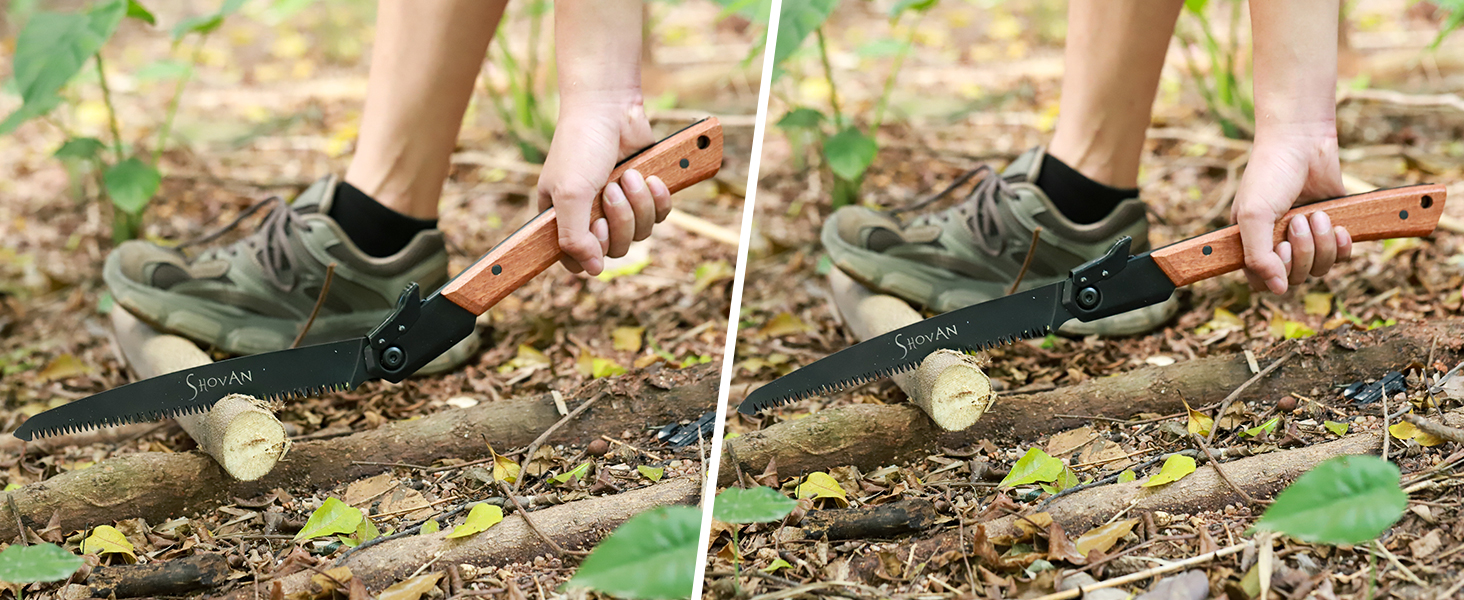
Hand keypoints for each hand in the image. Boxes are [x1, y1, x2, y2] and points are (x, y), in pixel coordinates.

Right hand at [536, 100, 672, 274]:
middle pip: (614, 250)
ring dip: (637, 204)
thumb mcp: (569, 194)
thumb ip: (574, 237)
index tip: (594, 227)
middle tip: (611, 188)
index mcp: (561, 218)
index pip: (574, 260)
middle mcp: (589, 216)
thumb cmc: (580, 147)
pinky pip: (659, 217)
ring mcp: (618, 207)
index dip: (589, 252)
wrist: (611, 109)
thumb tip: (593, 271)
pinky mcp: (643, 195)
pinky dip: (657, 198)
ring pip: (639, 235)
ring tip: (629, 175)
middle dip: (619, 219)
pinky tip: (651, 178)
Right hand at [1231, 130, 1350, 294]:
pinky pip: (1341, 258)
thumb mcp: (1253, 215)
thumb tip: (1278, 290)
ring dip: (1322, 243)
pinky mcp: (1331, 230)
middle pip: (1295, 277)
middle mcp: (1277, 245)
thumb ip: (1258, 256)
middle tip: (1298, 221)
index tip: (1280, 247)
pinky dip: (1342, 245)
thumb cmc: (1270, 175)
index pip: (1261, 281)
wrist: (1303, 143)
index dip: (1274, 273)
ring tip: (1317, 214)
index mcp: (1252, 243)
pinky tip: (1339, 226)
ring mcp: (1306, 239)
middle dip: (1302, 251)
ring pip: (1319, 269)